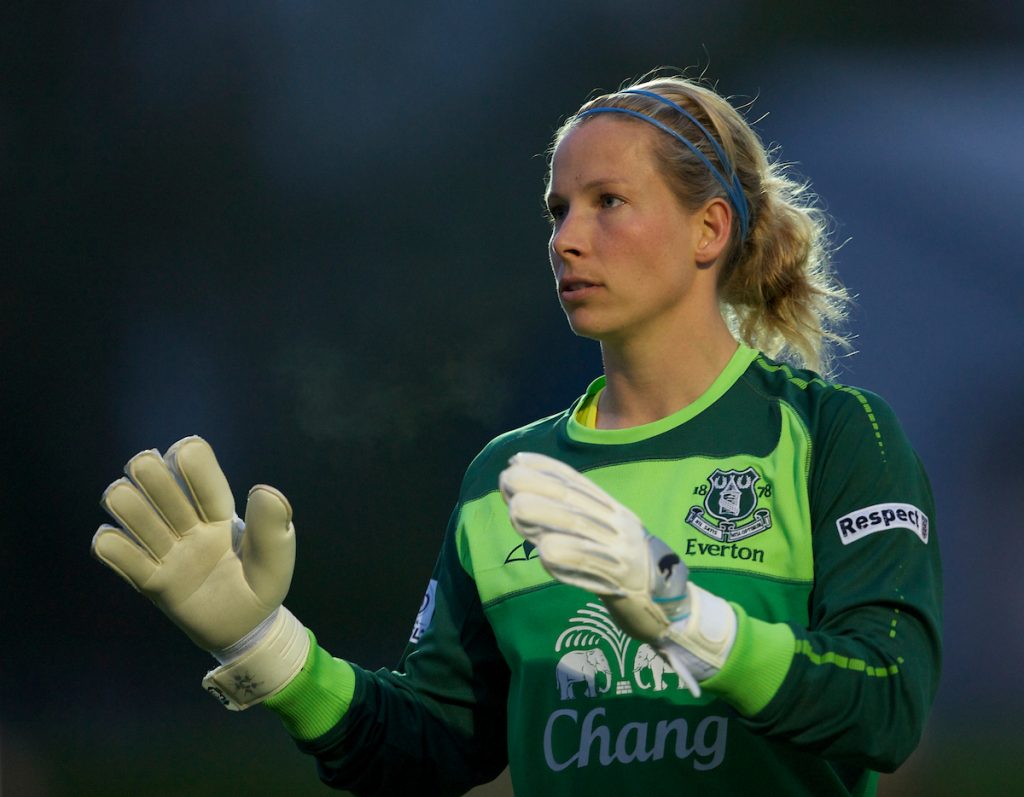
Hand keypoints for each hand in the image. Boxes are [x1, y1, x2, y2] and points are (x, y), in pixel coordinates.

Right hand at [92, 436, 307, 708]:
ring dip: (128, 505)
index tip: (183, 452)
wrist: (246, 629)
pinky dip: (110, 545)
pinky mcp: (152, 582)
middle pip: (160, 486)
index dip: (191, 463)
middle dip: (152, 475)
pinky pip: (119, 556)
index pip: (202, 479)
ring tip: (134, 513)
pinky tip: (113, 543)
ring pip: (133, 513)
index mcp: (221, 514)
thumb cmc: (263, 585)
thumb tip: (263, 490)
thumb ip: (273, 527)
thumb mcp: (277, 559)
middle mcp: (189, 526)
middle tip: (154, 482)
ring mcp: (168, 552)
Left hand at [499, 452, 735, 695]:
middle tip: (506, 479)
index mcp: (613, 512)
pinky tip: (545, 553)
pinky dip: (569, 556)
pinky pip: (594, 564)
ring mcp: (622, 549)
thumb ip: (570, 525)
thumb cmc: (628, 572)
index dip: (547, 468)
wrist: (670, 606)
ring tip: (516, 509)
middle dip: (539, 486)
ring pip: (580, 527)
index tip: (517, 460)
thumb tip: (525, 506)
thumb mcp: (603, 540)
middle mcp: (618, 524)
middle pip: (575, 500)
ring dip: (546, 516)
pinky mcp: (625, 578)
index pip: (577, 483)